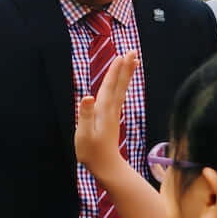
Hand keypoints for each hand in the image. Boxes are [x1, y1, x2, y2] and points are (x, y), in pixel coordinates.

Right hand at [76, 50, 137, 182]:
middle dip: (125, 67)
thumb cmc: (91, 152)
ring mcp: (113, 113)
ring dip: (126, 74)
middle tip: (133, 51)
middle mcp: (111, 109)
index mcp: (104, 111)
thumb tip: (87, 97)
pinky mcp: (112, 117)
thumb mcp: (83, 134)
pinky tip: (123, 81)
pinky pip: (119, 95)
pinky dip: (122, 85)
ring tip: (133, 61)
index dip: (115, 71)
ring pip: (121, 89)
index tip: (121, 56)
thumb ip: (84, 115)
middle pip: (119, 84)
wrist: (105, 166)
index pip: (110, 86)